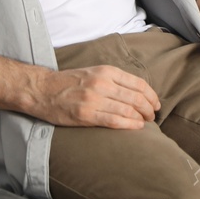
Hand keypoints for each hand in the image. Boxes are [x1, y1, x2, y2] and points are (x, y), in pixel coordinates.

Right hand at [26, 64, 160, 129]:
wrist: (43, 90)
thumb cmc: (69, 82)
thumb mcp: (94, 72)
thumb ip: (114, 79)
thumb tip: (137, 92)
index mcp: (106, 71)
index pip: (138, 83)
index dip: (151, 95)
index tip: (156, 103)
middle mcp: (102, 83)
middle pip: (136, 97)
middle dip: (149, 108)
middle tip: (153, 116)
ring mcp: (94, 99)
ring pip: (127, 109)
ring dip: (142, 118)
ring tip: (147, 123)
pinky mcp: (86, 115)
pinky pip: (113, 120)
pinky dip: (129, 124)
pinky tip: (137, 127)